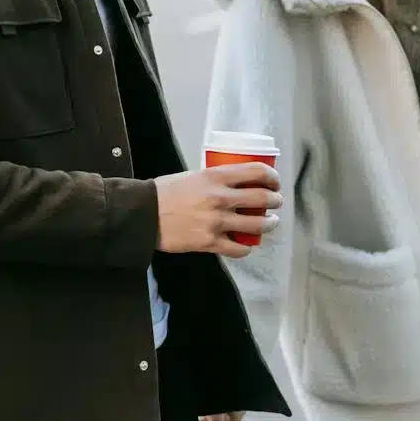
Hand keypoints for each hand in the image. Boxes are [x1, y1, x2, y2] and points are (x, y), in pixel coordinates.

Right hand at [155, 163, 280, 258]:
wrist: (143, 215)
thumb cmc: (164, 193)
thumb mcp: (192, 176)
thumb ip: (213, 180)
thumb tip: (232, 184)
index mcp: (215, 176)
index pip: (256, 172)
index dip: (272, 177)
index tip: (275, 182)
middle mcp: (220, 198)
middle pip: (262, 198)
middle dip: (275, 200)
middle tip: (276, 202)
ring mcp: (216, 222)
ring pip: (256, 225)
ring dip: (269, 224)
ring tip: (269, 223)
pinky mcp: (209, 243)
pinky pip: (238, 248)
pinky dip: (246, 247)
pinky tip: (247, 245)